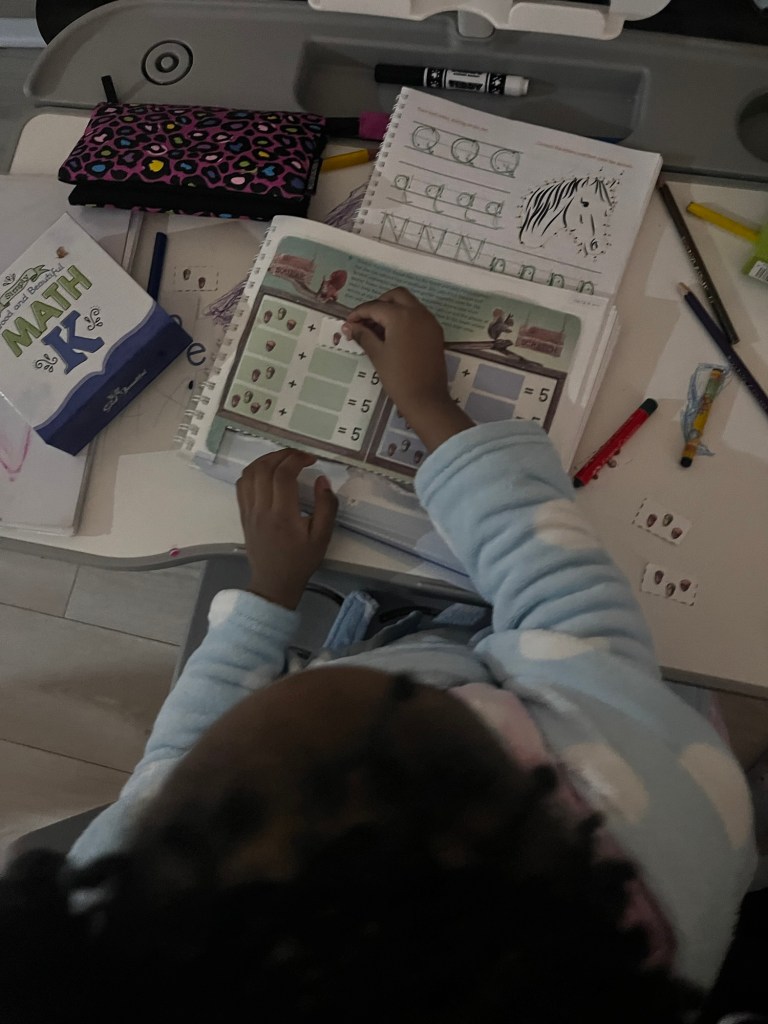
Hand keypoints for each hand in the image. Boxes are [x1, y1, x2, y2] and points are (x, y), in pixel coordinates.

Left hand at [236, 450, 337, 609]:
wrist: (274, 583)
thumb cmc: (301, 561)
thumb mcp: (323, 537)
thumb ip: (326, 506)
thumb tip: (322, 480)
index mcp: (283, 515)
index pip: (284, 475)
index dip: (297, 459)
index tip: (311, 459)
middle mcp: (262, 509)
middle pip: (264, 468)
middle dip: (282, 454)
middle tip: (299, 455)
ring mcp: (249, 511)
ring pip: (250, 473)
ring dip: (266, 460)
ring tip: (283, 460)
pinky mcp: (243, 514)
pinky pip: (242, 484)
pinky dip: (253, 471)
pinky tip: (267, 472)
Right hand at [343, 287, 473, 452]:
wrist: (426, 399)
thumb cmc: (398, 378)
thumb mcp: (377, 355)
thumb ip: (363, 335)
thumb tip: (349, 326)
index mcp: (401, 316)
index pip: (375, 306)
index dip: (359, 313)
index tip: (349, 323)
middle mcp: (418, 312)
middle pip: (396, 296)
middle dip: (379, 303)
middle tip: (366, 320)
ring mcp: (430, 321)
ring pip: (409, 303)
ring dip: (393, 309)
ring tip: (377, 329)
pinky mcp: (435, 332)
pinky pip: (418, 316)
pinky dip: (405, 318)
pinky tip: (393, 335)